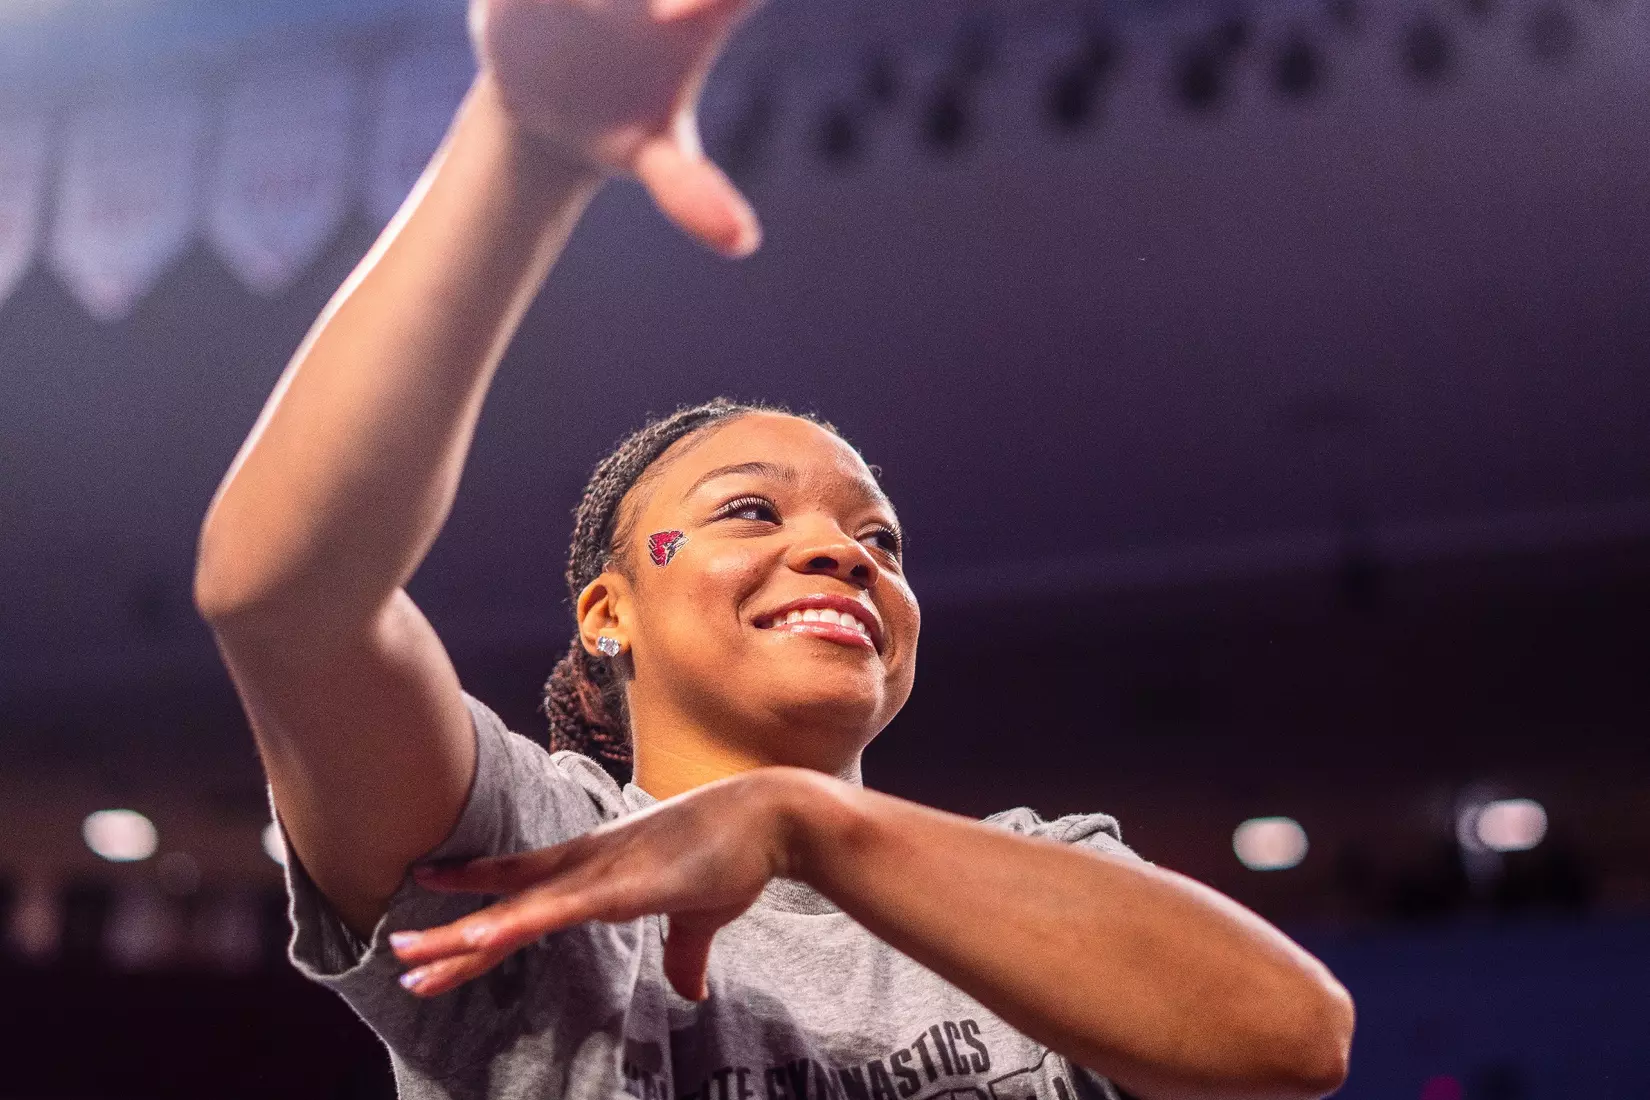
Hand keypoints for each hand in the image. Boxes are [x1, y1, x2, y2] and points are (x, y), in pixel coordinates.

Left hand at [389, 769, 811, 999]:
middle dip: (453, 934)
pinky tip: (475, 937)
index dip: (478, 900)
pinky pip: (553, 912)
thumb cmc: (737, 855)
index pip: (525, 889)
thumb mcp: (701, 915)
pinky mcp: (620, 887)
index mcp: (600, 869)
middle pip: (506, 905)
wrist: (772, 818)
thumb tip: (688, 989)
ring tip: (409, 960)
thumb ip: (683, 953)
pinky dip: (512, 923)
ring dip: (461, 936)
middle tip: (399, 958)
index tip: (431, 913)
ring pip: (515, 911)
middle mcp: (587, 866)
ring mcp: (599, 875)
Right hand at [470, 0, 764, 256]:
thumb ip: (691, 191)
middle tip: (616, 12)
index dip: (706, 1)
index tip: (675, 19)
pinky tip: (510, 4)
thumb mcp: (653, 156)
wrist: (545, 102)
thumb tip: (742, 245)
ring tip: (564, 6)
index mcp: (701, 8)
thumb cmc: (619, 127)